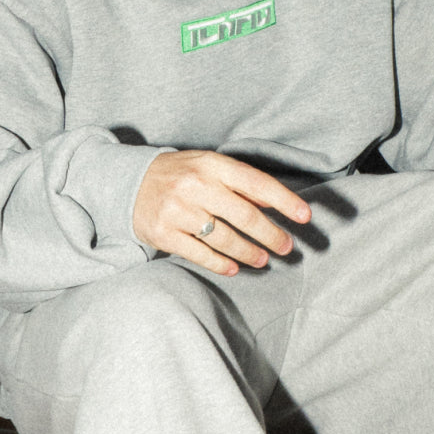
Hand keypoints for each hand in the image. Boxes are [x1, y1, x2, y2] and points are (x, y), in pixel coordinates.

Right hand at [133, 150, 310, 276]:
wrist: (128, 183)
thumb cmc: (179, 175)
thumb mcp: (208, 168)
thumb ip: (239, 184)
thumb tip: (274, 204)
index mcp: (212, 164)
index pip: (256, 183)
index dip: (284, 200)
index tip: (305, 216)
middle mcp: (195, 185)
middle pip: (245, 215)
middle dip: (271, 235)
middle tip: (286, 247)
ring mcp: (178, 210)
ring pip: (224, 238)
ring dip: (249, 253)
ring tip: (262, 260)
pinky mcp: (164, 233)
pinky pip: (200, 254)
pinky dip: (220, 264)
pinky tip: (234, 268)